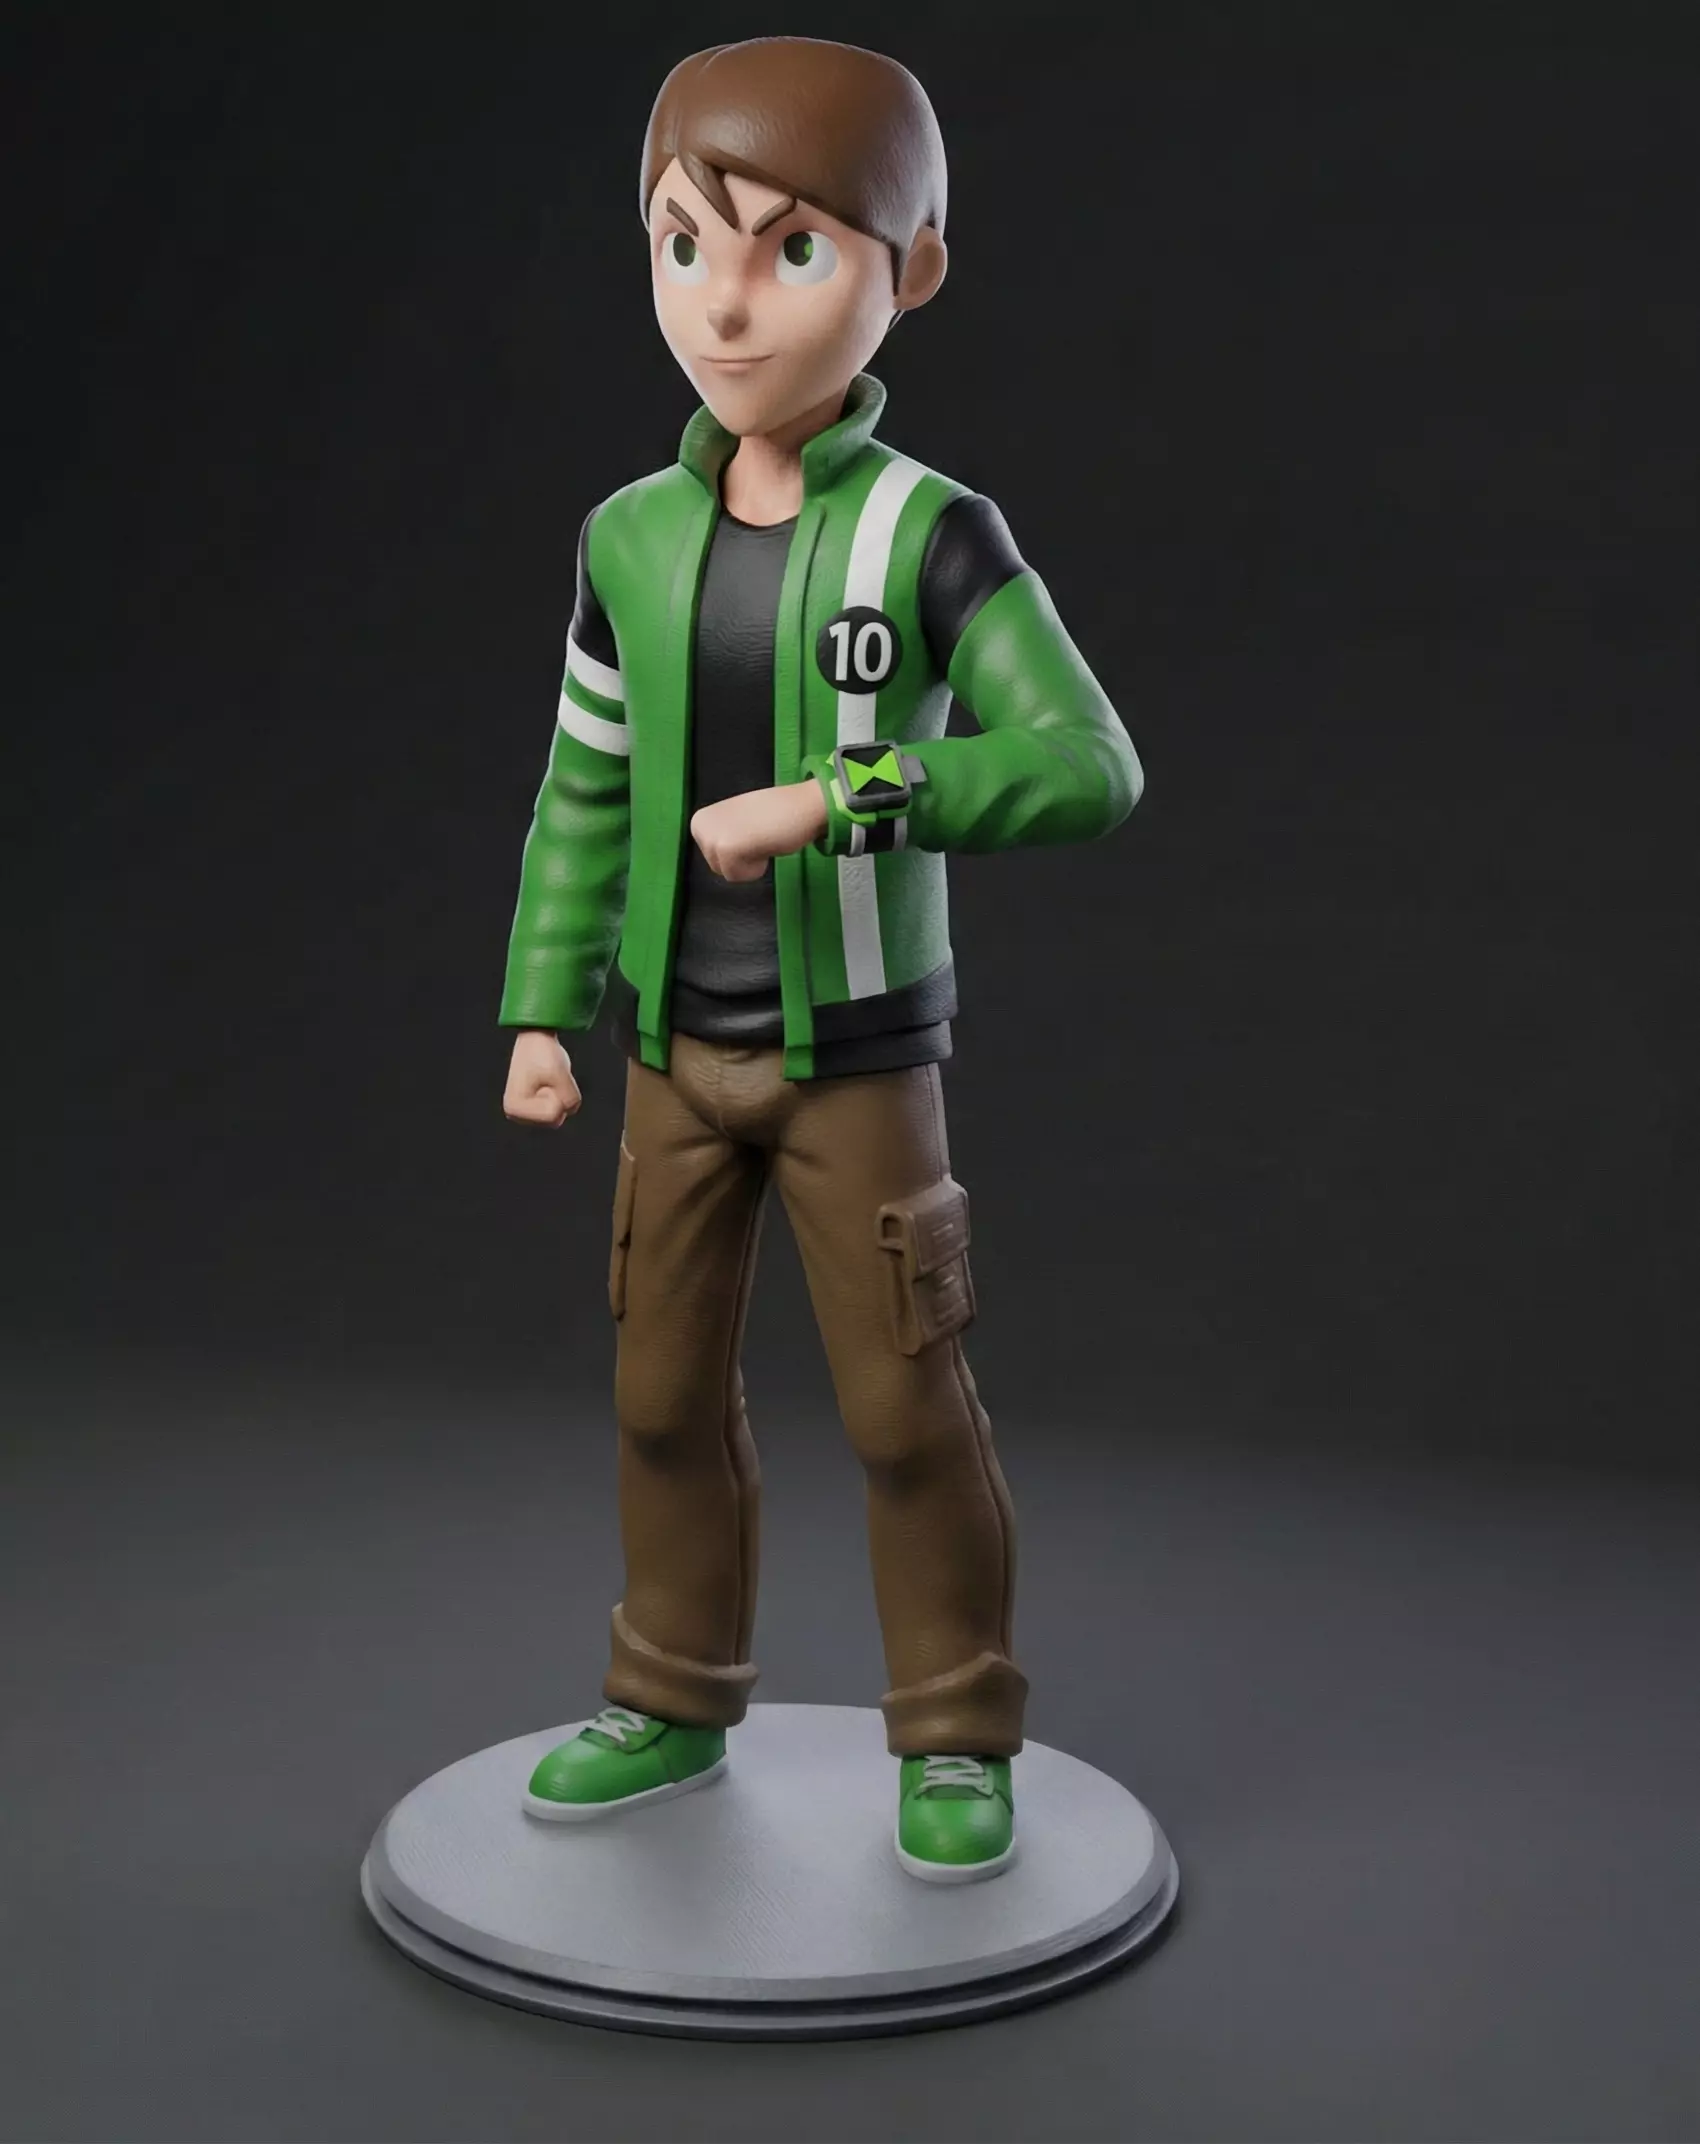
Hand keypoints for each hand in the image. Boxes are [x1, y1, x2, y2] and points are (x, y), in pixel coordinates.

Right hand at [503, 1030, 581, 1125]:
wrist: (534, 1038)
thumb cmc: (541, 1053)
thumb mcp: (561, 1074)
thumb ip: (571, 1098)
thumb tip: (571, 1109)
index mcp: (514, 1108)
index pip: (553, 1115)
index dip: (556, 1093)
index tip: (544, 1077)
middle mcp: (515, 1115)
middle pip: (556, 1120)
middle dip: (558, 1097)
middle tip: (547, 1078)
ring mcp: (524, 1114)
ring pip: (558, 1117)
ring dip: (559, 1096)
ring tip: (547, 1080)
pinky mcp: (532, 1111)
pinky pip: (558, 1112)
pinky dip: (558, 1097)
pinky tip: (547, 1083)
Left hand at [691, 779, 827, 882]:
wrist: (801, 805)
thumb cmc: (776, 814)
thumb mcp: (737, 821)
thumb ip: (724, 835)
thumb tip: (723, 854)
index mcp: (700, 820)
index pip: (713, 858)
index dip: (738, 852)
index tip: (751, 833)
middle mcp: (700, 826)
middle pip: (718, 868)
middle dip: (742, 859)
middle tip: (758, 836)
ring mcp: (711, 837)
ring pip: (728, 873)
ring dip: (749, 863)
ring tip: (761, 839)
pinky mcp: (725, 849)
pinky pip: (737, 876)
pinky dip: (755, 868)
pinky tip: (764, 845)